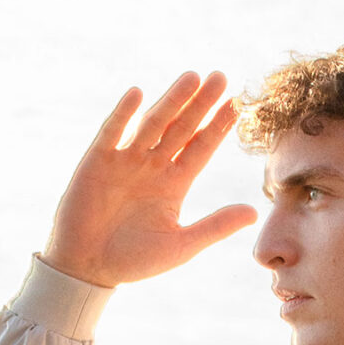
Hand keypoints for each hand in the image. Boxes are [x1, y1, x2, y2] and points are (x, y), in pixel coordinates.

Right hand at [44, 72, 257, 287]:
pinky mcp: (98, 161)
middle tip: (221, 77)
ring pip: (153, 123)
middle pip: (182, 128)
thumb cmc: (134, 261)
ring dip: (172, 100)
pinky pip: (113, 132)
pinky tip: (138, 94)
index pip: (202, 148)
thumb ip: (216, 226)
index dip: (219, 126)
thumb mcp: (181, 246)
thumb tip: (255, 212)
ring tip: (192, 77)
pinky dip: (124, 114)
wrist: (88, 267)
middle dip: (201, 104)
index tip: (238, 104)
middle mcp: (153, 166)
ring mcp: (126, 160)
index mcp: (174, 184)